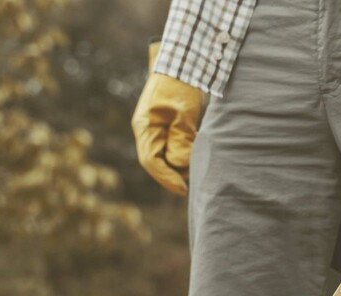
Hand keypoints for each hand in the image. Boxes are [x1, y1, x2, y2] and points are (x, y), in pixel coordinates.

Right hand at [131, 42, 203, 194]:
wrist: (183, 61)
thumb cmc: (181, 85)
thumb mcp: (183, 113)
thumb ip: (181, 139)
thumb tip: (180, 165)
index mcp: (145, 126)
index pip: (151, 161)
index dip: (167, 178)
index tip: (183, 190)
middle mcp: (147, 129)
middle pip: (156, 161)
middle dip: (173, 174)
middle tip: (191, 184)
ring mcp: (155, 127)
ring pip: (164, 154)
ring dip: (178, 165)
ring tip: (195, 171)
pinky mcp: (166, 124)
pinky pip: (170, 146)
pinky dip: (182, 154)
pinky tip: (194, 157)